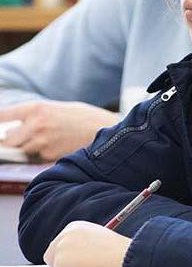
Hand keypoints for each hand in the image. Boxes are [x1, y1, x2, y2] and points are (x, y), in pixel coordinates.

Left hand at [0, 101, 118, 160]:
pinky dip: (41, 155)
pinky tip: (57, 146)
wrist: (107, 130)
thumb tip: (15, 126)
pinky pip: (36, 158)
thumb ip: (36, 116)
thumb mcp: (58, 108)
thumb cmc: (84, 117)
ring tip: (46, 141)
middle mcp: (36, 125)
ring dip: (27, 149)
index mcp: (36, 108)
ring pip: (21, 151)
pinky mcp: (49, 156)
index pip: (2, 116)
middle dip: (13, 141)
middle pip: (7, 140)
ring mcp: (42, 142)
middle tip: (22, 139)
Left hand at [43, 221, 129, 266]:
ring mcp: (61, 250)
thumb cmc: (123, 255)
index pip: (60, 250)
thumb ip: (83, 249)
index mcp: (75, 227)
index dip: (73, 263)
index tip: (88, 266)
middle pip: (53, 261)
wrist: (132, 259)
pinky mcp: (61, 266)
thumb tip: (75, 265)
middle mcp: (65, 235)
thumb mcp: (99, 244)